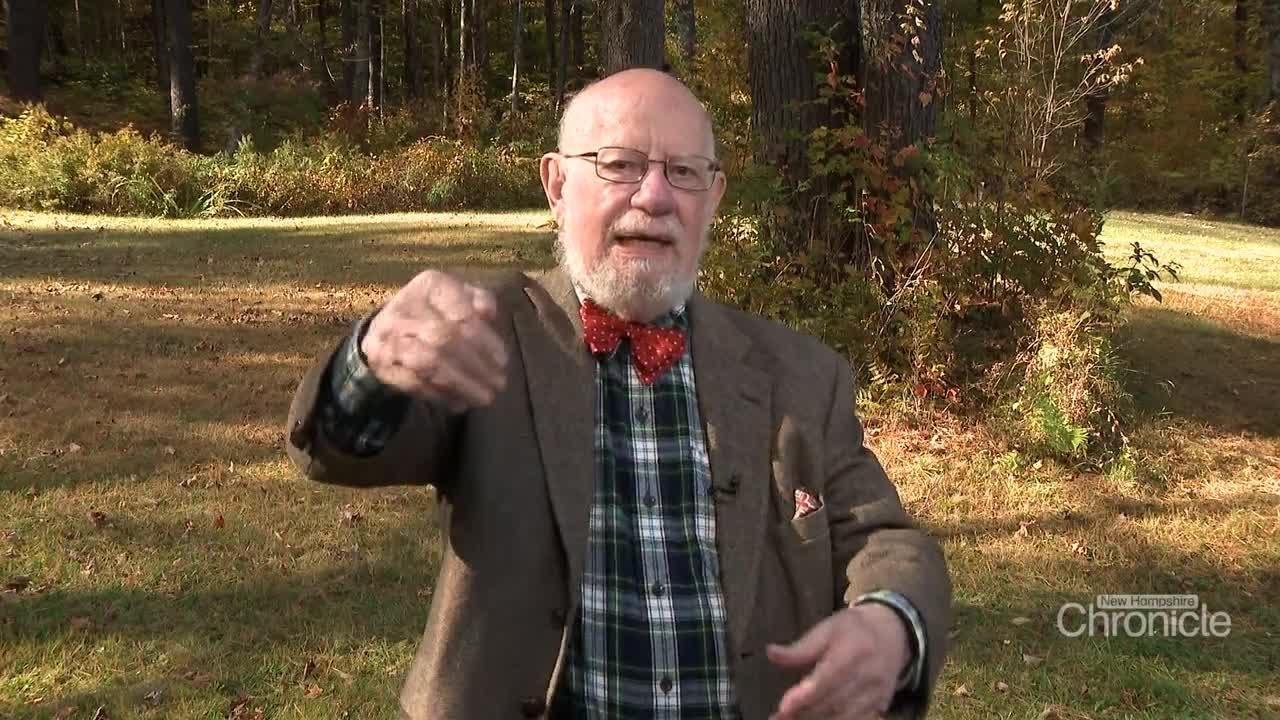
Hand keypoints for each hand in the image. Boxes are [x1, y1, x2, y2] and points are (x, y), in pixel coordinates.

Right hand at [361, 270, 508, 412]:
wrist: (385, 328)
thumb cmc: (436, 312)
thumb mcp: (459, 297)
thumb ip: (479, 300)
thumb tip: (487, 312)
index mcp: (430, 286)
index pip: (461, 315)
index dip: (485, 340)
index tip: (503, 361)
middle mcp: (405, 307)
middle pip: (444, 339)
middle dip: (476, 366)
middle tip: (498, 384)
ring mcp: (388, 336)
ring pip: (427, 362)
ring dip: (460, 384)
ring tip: (483, 397)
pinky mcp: (380, 362)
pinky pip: (412, 382)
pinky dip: (440, 396)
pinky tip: (460, 403)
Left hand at [766, 603, 908, 719]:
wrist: (894, 633)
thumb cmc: (854, 628)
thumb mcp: (827, 628)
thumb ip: (800, 648)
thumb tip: (771, 653)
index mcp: (853, 652)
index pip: (827, 679)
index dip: (804, 696)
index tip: (783, 706)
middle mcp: (868, 677)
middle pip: (832, 703)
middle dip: (803, 714)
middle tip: (776, 718)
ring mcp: (876, 695)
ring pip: (844, 717)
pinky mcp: (880, 707)